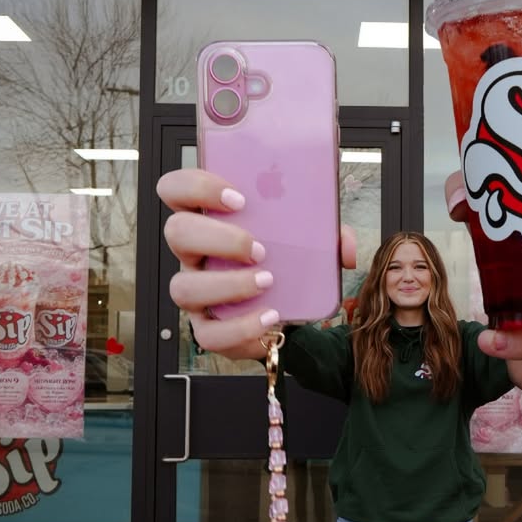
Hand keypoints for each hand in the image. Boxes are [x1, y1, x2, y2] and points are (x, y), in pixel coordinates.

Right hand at [158, 168, 355, 358]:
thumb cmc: (285, 262)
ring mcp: (196, 291)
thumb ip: (328, 234)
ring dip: (228, 284)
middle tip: (259, 247)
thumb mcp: (308, 239)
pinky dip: (241, 326)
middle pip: (177, 232)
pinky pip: (209, 334)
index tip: (238, 198)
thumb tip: (344, 245)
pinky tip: (269, 315)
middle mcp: (194, 254)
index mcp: (210, 219)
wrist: (288, 309)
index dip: (197, 187)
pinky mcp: (207, 328)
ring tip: (267, 281)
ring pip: (183, 286)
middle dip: (218, 237)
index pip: (177, 190)